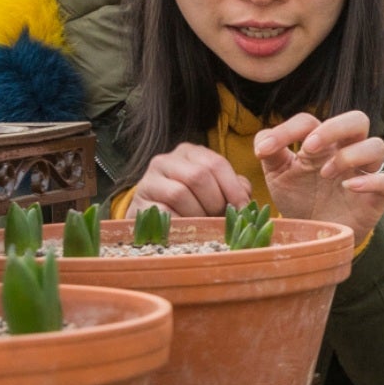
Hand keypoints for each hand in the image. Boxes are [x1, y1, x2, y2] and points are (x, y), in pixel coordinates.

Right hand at [130, 143, 251, 217]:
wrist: (153, 220)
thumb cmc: (192, 205)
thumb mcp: (215, 191)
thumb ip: (234, 189)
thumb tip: (245, 198)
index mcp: (189, 153)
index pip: (215, 163)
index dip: (233, 188)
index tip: (242, 208)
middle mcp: (165, 160)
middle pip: (198, 176)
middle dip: (214, 201)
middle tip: (219, 218)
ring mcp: (148, 180)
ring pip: (179, 194)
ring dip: (197, 214)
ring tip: (202, 225)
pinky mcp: (138, 202)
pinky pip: (163, 213)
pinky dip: (180, 224)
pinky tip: (185, 231)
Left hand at [255, 110, 383, 243]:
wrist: (313, 235)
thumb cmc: (298, 198)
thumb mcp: (277, 175)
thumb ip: (270, 152)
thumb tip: (263, 143)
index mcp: (322, 142)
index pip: (310, 121)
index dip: (287, 130)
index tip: (264, 152)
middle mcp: (347, 151)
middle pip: (357, 119)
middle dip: (333, 128)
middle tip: (308, 148)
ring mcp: (364, 172)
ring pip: (377, 146)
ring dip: (350, 155)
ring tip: (326, 173)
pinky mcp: (377, 197)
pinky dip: (371, 181)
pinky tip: (349, 187)